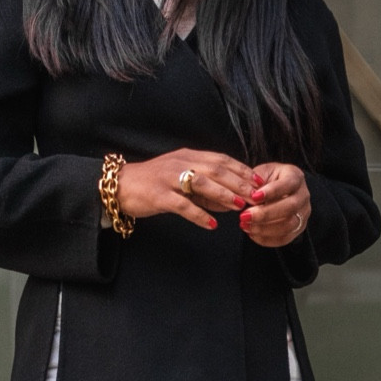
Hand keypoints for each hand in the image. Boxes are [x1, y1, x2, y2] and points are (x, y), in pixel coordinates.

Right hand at [116, 149, 256, 230]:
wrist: (121, 185)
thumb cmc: (154, 183)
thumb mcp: (181, 179)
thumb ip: (205, 188)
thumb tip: (231, 201)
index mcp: (188, 156)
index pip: (221, 160)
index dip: (241, 170)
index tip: (259, 181)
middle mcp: (180, 163)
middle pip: (216, 170)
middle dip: (239, 183)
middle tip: (256, 196)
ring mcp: (169, 179)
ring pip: (202, 184)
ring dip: (223, 195)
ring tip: (239, 206)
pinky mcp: (159, 195)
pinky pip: (182, 205)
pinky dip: (199, 215)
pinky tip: (212, 224)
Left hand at [239, 163, 310, 248]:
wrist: (274, 190)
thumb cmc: (266, 180)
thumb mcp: (260, 173)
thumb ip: (254, 182)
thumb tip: (247, 196)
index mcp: (295, 177)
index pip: (287, 184)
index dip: (271, 191)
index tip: (254, 197)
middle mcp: (303, 195)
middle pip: (290, 207)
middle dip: (265, 214)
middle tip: (244, 216)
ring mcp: (303, 214)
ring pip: (288, 225)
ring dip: (264, 228)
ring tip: (245, 225)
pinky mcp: (298, 229)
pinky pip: (284, 238)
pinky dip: (266, 239)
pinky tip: (252, 233)